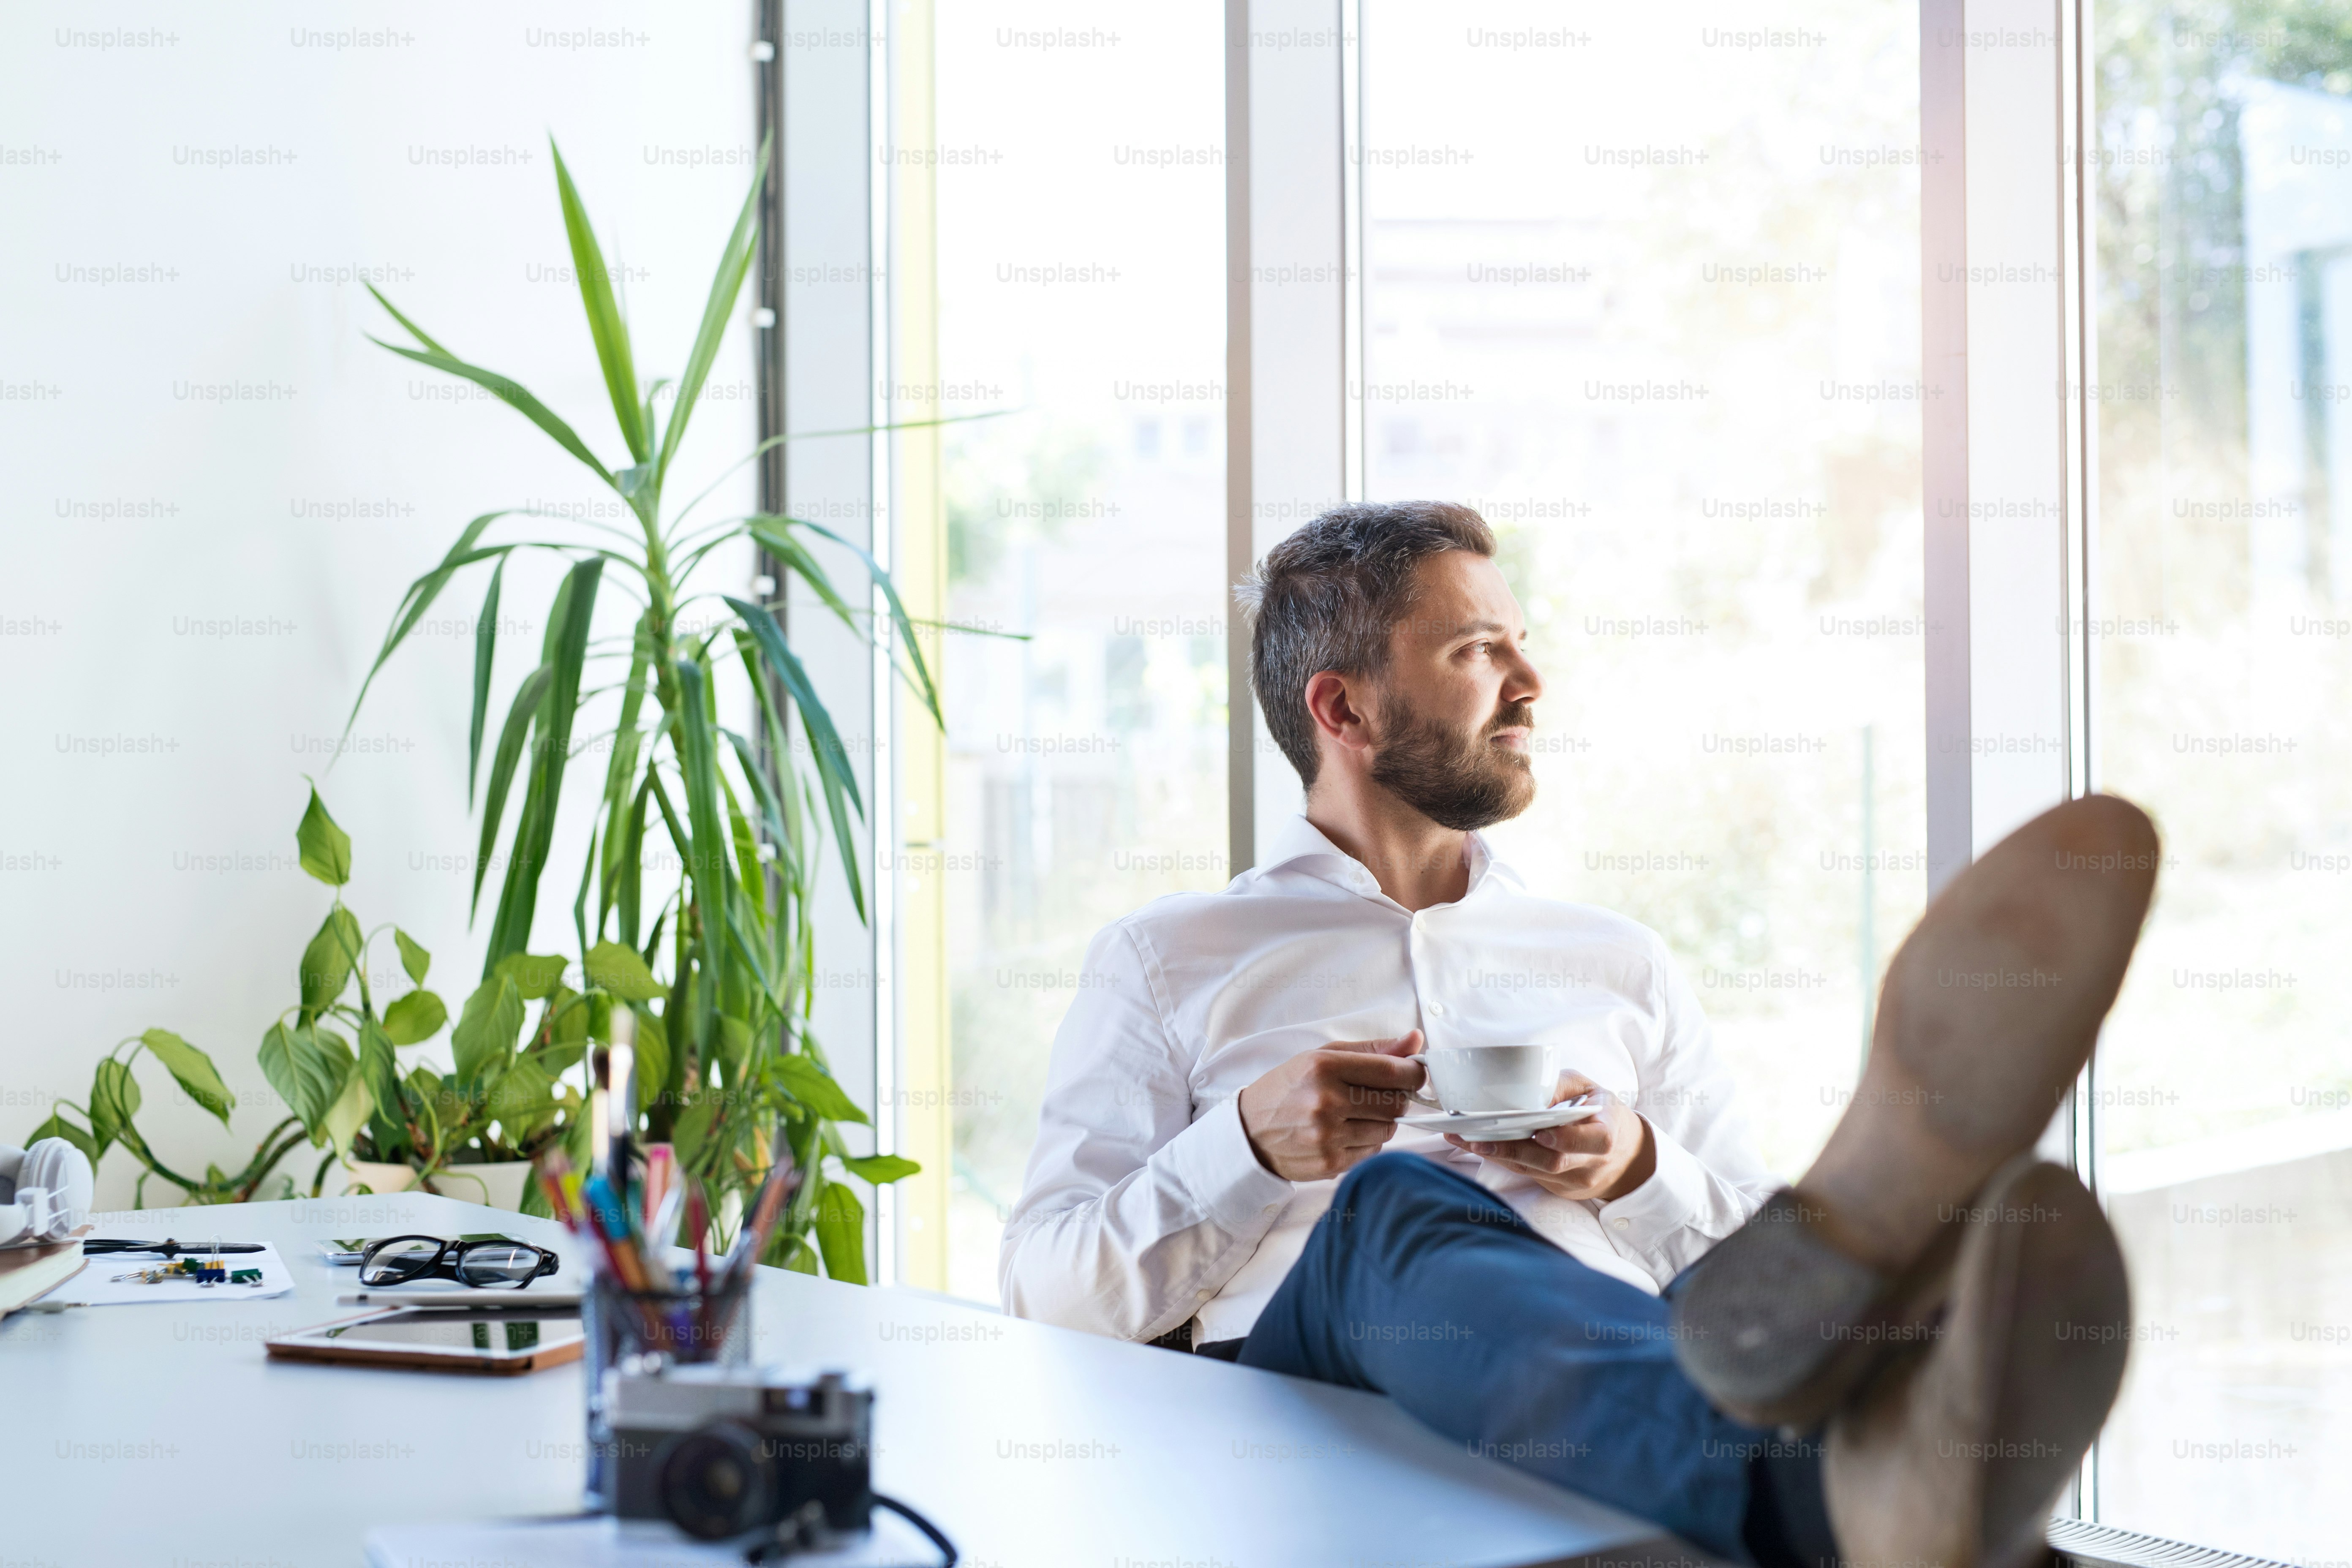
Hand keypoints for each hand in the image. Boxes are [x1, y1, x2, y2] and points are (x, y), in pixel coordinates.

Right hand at [1238, 1030, 1427, 1182]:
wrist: (1249, 1131)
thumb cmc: (1289, 1088)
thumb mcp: (1324, 1057)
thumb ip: (1373, 1049)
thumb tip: (1416, 1041)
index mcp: (1324, 1067)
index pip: (1393, 1072)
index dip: (1414, 1074)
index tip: (1414, 1074)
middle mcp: (1326, 1102)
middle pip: (1396, 1104)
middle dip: (1398, 1099)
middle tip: (1381, 1094)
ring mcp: (1328, 1137)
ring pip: (1388, 1130)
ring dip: (1381, 1122)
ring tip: (1356, 1114)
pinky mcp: (1330, 1163)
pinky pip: (1373, 1152)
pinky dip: (1367, 1142)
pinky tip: (1345, 1133)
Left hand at [1445, 1071, 1654, 1202]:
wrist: (1625, 1155)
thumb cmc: (1602, 1112)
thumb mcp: (1591, 1089)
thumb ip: (1562, 1086)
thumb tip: (1530, 1090)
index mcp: (1606, 1135)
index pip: (1589, 1142)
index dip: (1564, 1140)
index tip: (1539, 1132)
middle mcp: (1591, 1164)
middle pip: (1551, 1163)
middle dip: (1511, 1149)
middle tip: (1476, 1136)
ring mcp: (1575, 1182)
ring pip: (1533, 1171)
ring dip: (1496, 1155)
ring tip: (1463, 1138)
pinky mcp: (1559, 1190)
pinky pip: (1527, 1175)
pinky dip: (1501, 1160)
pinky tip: (1476, 1146)